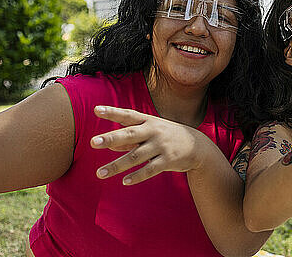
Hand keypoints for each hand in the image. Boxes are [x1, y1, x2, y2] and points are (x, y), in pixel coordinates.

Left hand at [91, 106, 211, 184]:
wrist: (198, 146)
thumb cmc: (168, 136)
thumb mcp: (150, 132)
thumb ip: (129, 138)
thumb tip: (108, 145)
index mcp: (148, 121)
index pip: (128, 115)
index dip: (112, 112)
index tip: (96, 110)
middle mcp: (154, 131)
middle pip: (129, 134)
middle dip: (111, 138)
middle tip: (93, 142)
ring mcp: (161, 146)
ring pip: (135, 156)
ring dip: (117, 165)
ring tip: (100, 173)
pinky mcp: (168, 160)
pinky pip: (150, 169)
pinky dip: (137, 176)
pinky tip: (125, 181)